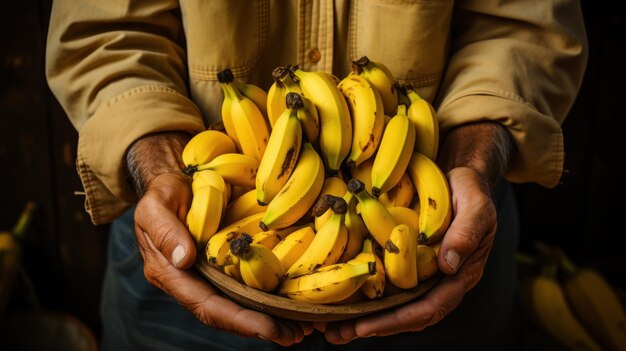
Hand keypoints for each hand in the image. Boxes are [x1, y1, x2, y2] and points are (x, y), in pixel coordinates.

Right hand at [128, 132, 311, 346]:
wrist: (174, 181)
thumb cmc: (164, 192)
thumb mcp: (156, 204)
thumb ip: (165, 230)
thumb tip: (184, 259)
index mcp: (171, 274)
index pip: (206, 306)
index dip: (237, 319)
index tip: (267, 328)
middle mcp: (193, 281)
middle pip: (228, 314)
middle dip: (261, 327)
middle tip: (295, 335)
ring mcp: (211, 274)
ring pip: (241, 304)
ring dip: (272, 318)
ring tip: (303, 327)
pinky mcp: (226, 264)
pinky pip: (248, 285)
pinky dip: (271, 297)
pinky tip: (294, 303)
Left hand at [322, 122, 514, 343]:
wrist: (462, 177)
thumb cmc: (471, 192)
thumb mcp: (476, 208)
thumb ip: (466, 234)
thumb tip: (449, 265)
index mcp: (458, 277)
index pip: (427, 308)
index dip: (396, 320)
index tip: (365, 326)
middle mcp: (438, 281)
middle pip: (404, 314)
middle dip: (372, 326)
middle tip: (337, 333)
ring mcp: (421, 273)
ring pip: (392, 303)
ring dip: (362, 315)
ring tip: (330, 325)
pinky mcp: (406, 260)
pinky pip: (386, 282)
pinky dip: (364, 292)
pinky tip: (340, 295)